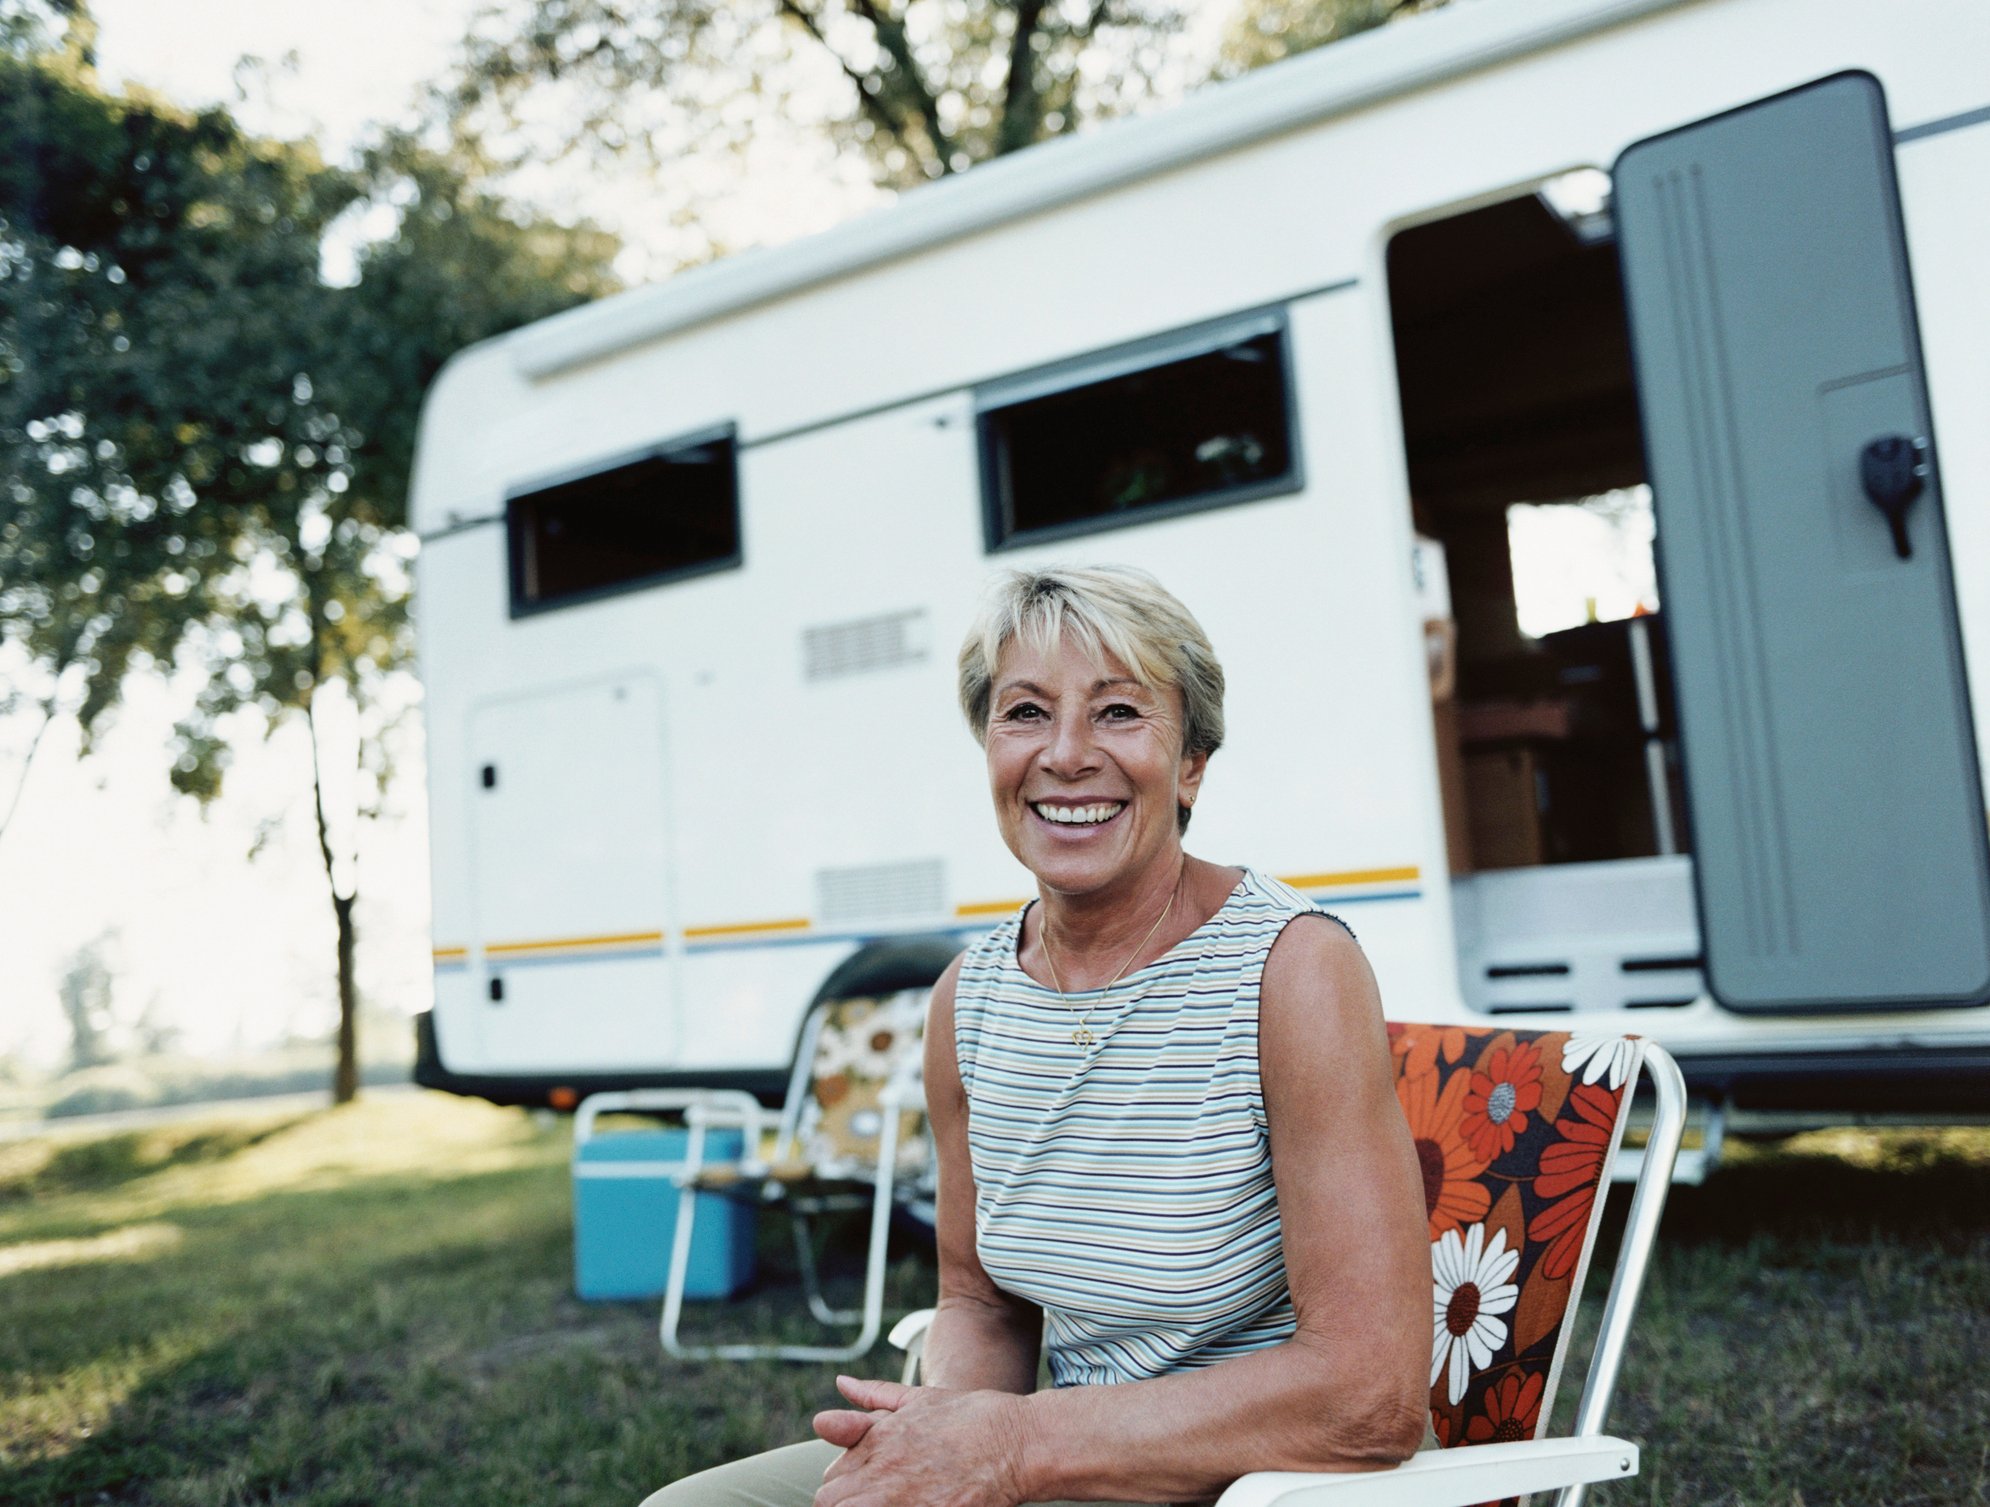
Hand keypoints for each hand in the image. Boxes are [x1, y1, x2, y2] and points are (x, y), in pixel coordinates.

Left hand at [812, 1375, 1031, 1506]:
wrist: (1017, 1442)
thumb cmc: (971, 1418)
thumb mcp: (919, 1399)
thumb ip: (874, 1396)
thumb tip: (842, 1383)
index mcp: (878, 1440)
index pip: (830, 1477)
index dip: (844, 1485)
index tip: (863, 1486)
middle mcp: (883, 1470)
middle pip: (830, 1502)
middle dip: (845, 1502)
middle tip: (874, 1498)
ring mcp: (902, 1499)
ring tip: (889, 1503)